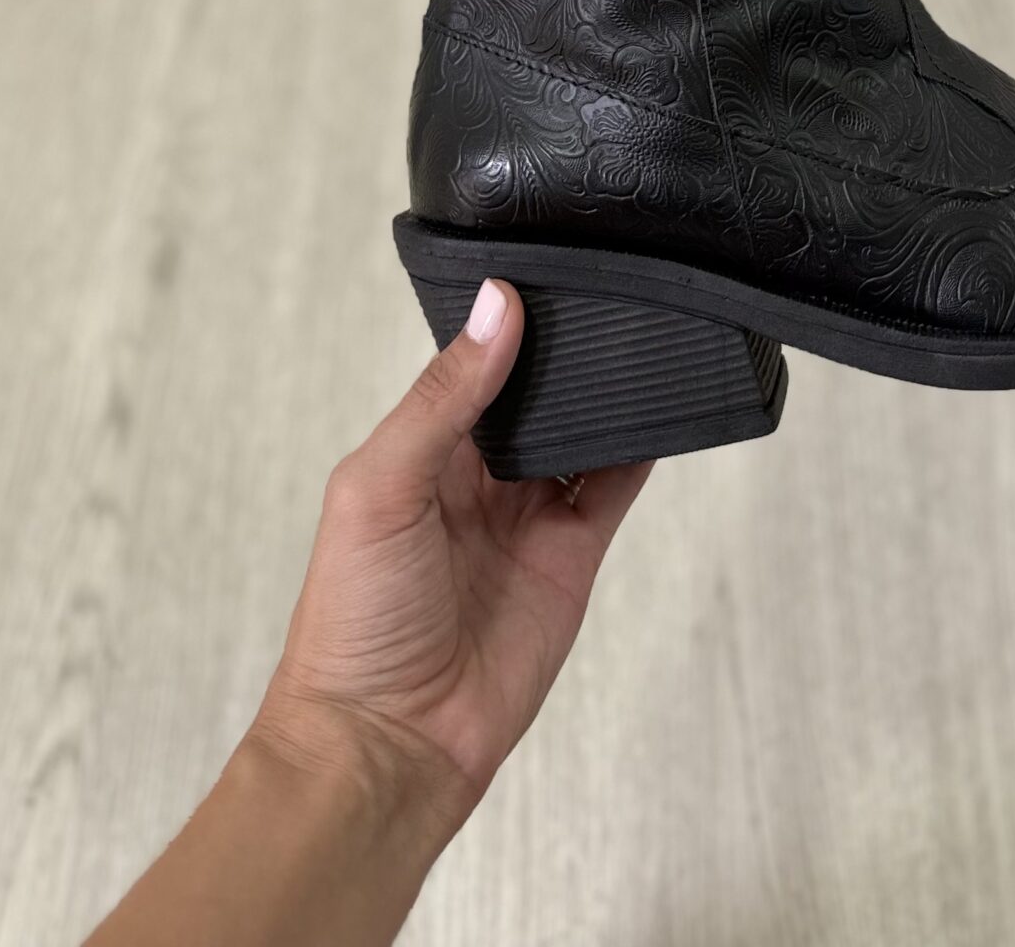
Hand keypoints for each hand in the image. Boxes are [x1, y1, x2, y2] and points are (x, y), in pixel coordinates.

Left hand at [253, 280, 650, 835]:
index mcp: (418, 449)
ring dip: (605, 393)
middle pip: (534, 392)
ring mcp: (526, 517)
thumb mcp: (380, 487)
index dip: (506, 322)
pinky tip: (661, 408)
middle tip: (608, 293)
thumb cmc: (352, 622)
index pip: (472, 364)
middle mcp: (475, 477)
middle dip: (566, 350)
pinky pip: (613, 487)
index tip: (548, 270)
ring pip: (579, 432)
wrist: (390, 745)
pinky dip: (641, 449)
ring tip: (641, 335)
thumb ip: (444, 398)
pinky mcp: (571, 557)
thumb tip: (497, 308)